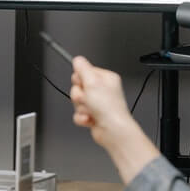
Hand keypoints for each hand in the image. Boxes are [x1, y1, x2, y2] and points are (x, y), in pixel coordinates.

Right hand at [70, 56, 159, 183]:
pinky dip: (82, 117)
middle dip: (80, 96)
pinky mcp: (92, 115)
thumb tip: (77, 59)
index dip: (80, 79)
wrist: (113, 131)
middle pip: (78, 87)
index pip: (83, 71)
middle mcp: (102, 90)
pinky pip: (78, 113)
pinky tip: (91, 119)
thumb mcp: (92, 82)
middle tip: (89, 99)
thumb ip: (83, 68)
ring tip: (92, 111)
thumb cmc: (109, 109)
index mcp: (105, 78)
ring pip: (77, 101)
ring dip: (81, 108)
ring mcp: (97, 103)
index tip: (84, 84)